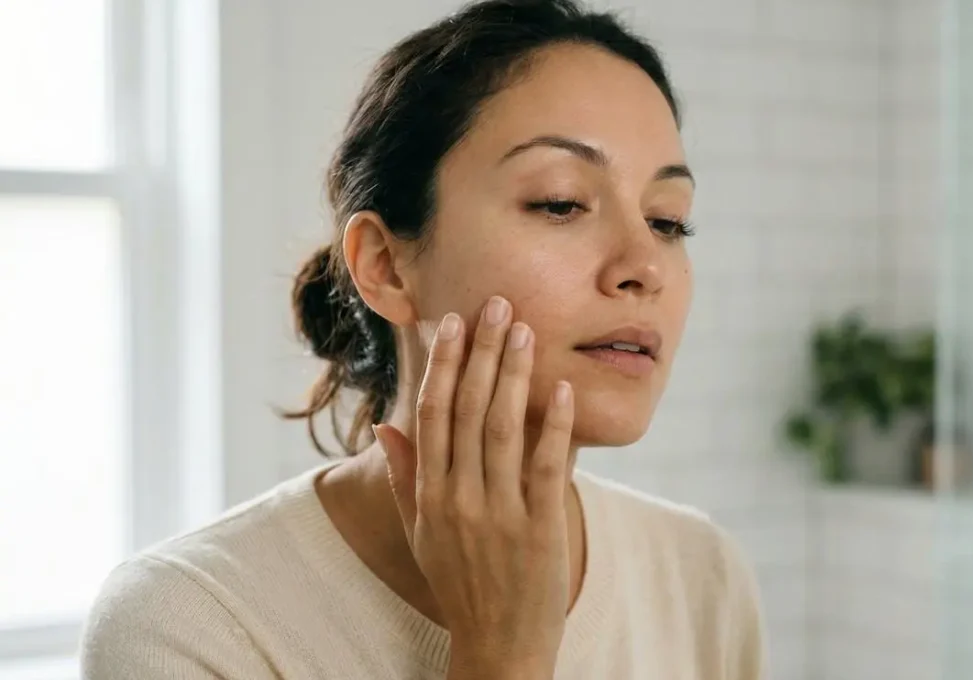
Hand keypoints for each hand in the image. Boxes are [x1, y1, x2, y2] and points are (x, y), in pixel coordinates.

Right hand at [374, 296, 574, 678]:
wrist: (498, 645)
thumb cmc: (460, 585)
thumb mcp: (421, 534)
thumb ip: (402, 478)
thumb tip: (384, 425)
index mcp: (429, 496)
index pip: (431, 415)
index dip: (442, 365)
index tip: (452, 322)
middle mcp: (458, 499)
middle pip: (466, 411)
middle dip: (481, 353)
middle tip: (497, 304)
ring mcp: (499, 515)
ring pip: (502, 430)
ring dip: (514, 375)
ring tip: (525, 330)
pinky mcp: (540, 529)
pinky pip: (547, 467)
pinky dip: (553, 424)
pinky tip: (562, 388)